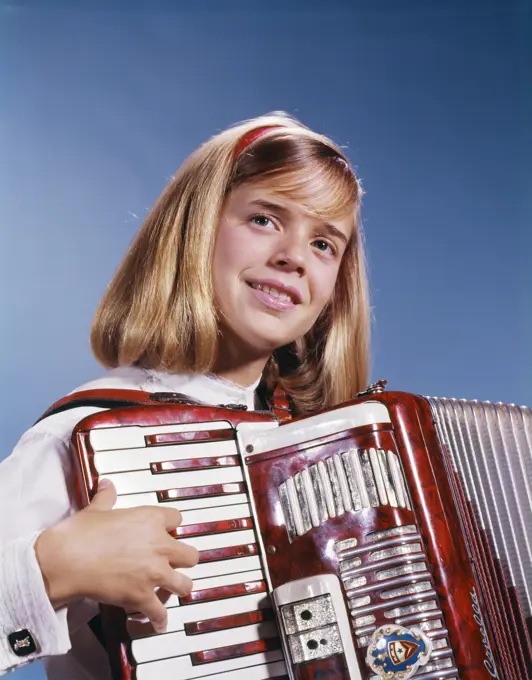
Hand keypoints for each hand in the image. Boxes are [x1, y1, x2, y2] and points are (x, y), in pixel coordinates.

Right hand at [35, 479, 198, 632]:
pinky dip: (159, 619)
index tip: (166, 532)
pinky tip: (158, 622)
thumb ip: (107, 497)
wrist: (67, 559)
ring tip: (171, 590)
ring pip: (184, 584)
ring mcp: (153, 572)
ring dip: (177, 588)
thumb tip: (107, 485)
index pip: (177, 519)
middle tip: (173, 563)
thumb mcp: (96, 509)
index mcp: (150, 519)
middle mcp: (159, 545)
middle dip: (182, 560)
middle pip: (190, 555)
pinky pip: (159, 612)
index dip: (171, 526)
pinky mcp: (141, 596)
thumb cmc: (80, 533)